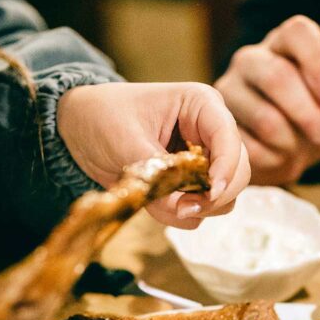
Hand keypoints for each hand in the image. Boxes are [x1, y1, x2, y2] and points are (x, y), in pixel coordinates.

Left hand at [56, 81, 249, 227]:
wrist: (79, 129)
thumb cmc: (102, 117)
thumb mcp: (126, 141)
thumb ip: (157, 176)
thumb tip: (182, 210)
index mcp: (201, 105)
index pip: (230, 139)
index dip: (226, 169)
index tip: (211, 192)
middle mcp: (210, 133)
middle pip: (239, 173)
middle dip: (213, 195)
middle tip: (182, 207)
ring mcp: (203, 162)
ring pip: (223, 197)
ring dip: (195, 208)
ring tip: (159, 202)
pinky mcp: (190, 185)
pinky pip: (200, 211)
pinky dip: (179, 214)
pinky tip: (154, 201)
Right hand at [215, 14, 319, 183]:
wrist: (286, 152)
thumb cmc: (319, 116)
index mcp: (287, 42)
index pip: (297, 32)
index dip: (317, 59)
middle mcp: (252, 59)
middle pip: (277, 77)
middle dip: (309, 113)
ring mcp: (229, 91)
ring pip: (264, 118)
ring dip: (293, 141)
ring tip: (303, 147)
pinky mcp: (218, 126)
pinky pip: (249, 147)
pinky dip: (274, 159)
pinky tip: (281, 156)